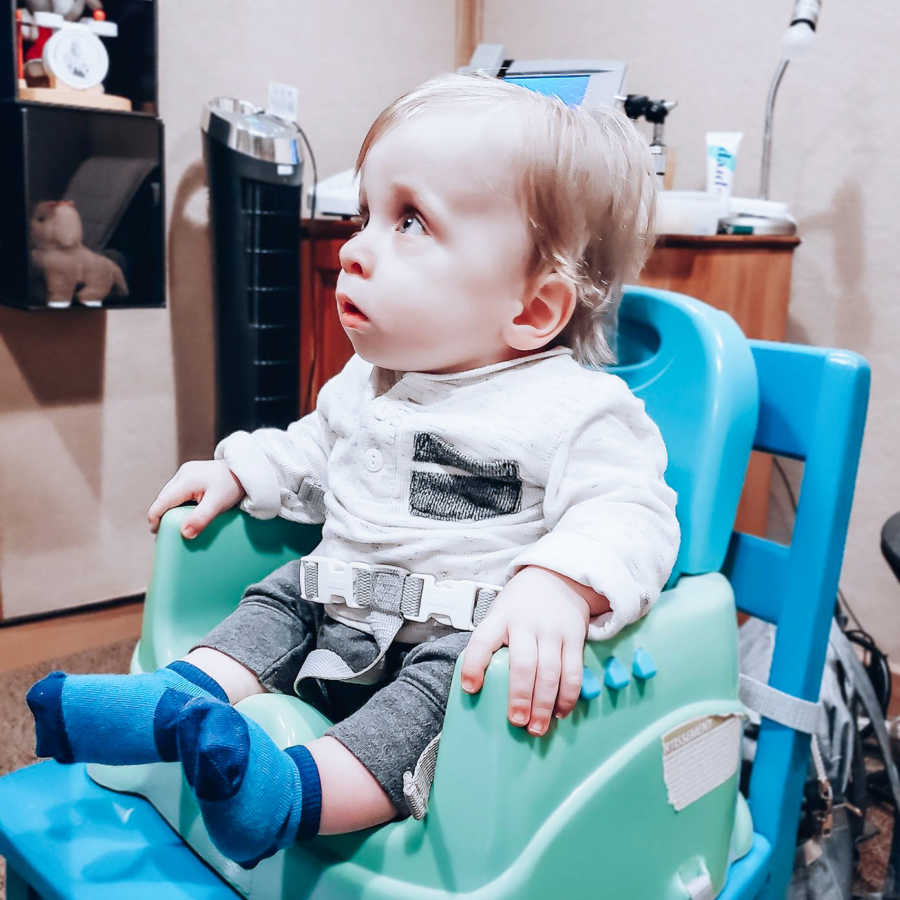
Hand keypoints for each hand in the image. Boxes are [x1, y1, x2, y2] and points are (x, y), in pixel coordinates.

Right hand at [147, 460, 244, 538]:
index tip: (157, 533)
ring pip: (171, 494)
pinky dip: (179, 502)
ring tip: (174, 524)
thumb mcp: (218, 504)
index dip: (155, 519)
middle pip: (164, 498)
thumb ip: (200, 518)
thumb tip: (184, 534)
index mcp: (185, 480)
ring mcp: (187, 472)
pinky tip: (185, 512)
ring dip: (170, 508)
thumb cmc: (233, 485)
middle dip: (162, 515)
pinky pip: (179, 490)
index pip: (161, 502)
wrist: (247, 470)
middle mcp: (183, 473)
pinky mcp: (193, 473)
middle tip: (164, 532)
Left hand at [460, 565, 595, 736]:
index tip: (470, 688)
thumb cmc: (522, 604)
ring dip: (544, 704)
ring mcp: (553, 631)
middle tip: (516, 722)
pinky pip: (573, 671)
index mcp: (501, 618)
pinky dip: (568, 695)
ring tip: (537, 727)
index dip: (474, 665)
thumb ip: (492, 643)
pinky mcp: (575, 637)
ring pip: (550, 672)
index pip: (482, 640)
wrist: (558, 577)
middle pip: (523, 664)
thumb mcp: (500, 613)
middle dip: (520, 697)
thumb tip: (476, 685)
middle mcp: (527, 624)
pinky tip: (560, 711)